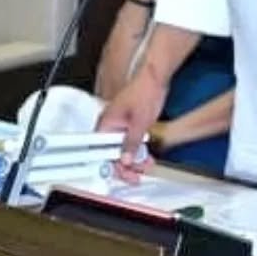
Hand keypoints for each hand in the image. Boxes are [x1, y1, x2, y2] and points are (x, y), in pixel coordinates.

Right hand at [97, 64, 167, 182]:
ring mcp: (119, 126)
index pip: (101, 152)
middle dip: (125, 166)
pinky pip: (129, 143)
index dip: (111, 166)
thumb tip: (125, 160)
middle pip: (111, 153)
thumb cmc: (144, 92)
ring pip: (121, 150)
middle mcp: (110, 126)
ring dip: (133, 160)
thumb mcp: (139, 123)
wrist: (155, 80)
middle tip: (136, 175)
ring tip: (145, 165)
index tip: (122, 175)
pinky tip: (145, 157)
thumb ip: (131, 143)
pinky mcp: (128, 125)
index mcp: (106, 124)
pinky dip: (137, 151)